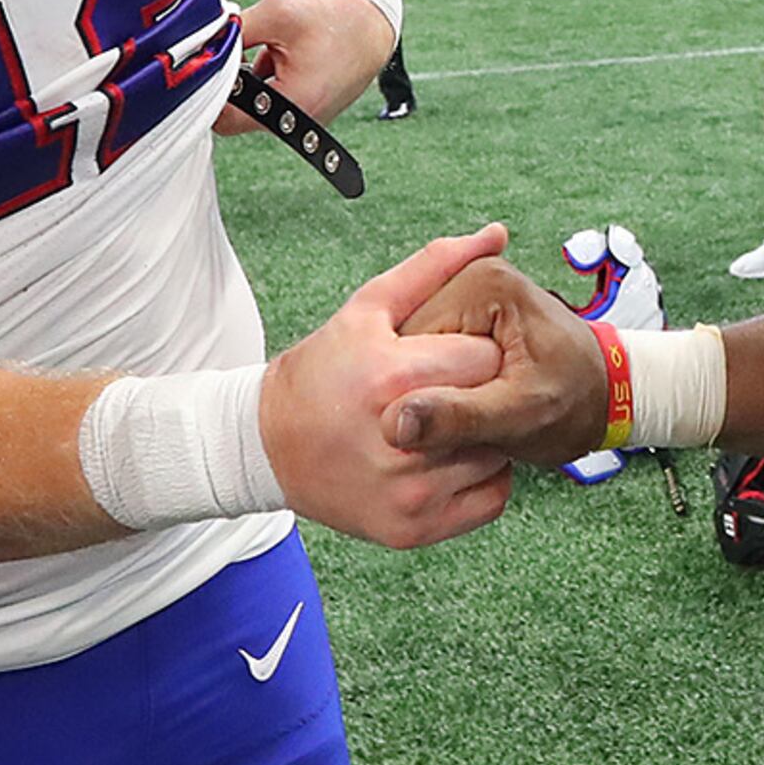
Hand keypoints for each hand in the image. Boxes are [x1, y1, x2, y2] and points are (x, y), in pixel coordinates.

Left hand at [215, 0, 396, 134]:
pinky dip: (269, 80)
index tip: (211, 63)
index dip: (209, 91)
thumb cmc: (334, 20)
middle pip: (238, 113)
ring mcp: (305, 121)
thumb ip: (234, 30)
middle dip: (234, 81)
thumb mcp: (277, 13)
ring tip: (273, 50)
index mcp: (293, 105)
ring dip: (252, 80)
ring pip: (254, 106)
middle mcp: (299, 123)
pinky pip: (272, 101)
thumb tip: (202, 42)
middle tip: (243, 49)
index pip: (225, 119)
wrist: (373, 24)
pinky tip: (285, 57)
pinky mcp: (307, 112)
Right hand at [260, 222, 519, 546]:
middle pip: (494, 409)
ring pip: (496, 456)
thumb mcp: (369, 307)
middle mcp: (403, 441)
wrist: (267, 447)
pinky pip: (490, 500)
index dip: (480, 352)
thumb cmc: (323, 370)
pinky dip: (483, 479)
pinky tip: (451, 457)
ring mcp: (408, 493)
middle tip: (456, 389)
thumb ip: (435, 267)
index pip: (486, 359)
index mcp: (392, 377)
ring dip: (485, 437)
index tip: (462, 354)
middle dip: (485, 394)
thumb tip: (496, 234)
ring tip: (450, 422)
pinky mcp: (411, 530)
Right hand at [384, 253, 612, 464]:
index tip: (423, 429)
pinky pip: (423, 357)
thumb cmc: (577, 403)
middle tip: (446, 428)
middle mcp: (470, 278)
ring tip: (453, 420)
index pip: (404, 342)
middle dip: (415, 390)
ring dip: (420, 393)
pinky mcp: (464, 317)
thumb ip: (462, 416)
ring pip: (407, 355)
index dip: (407, 392)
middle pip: (403, 344)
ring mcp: (466, 295)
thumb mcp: (521, 416)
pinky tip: (452, 409)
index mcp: (483, 285)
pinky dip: (432, 387)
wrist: (605, 398)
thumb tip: (397, 422)